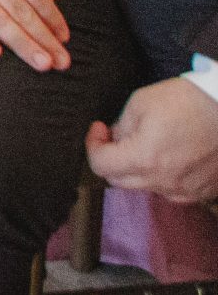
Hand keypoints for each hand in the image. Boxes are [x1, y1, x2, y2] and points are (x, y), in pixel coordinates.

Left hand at [89, 78, 217, 203]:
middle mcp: (164, 181)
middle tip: (115, 138)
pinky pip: (171, 191)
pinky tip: (169, 157)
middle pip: (119, 181)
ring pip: (145, 187)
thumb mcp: (141, 102)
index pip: (100, 166)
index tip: (99, 130)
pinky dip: (162, 176)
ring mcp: (185, 190)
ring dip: (137, 170)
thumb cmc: (189, 102)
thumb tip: (115, 139)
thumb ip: (121, 125)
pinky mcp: (202, 191)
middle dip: (111, 160)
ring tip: (147, 145)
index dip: (93, 145)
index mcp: (144, 158)